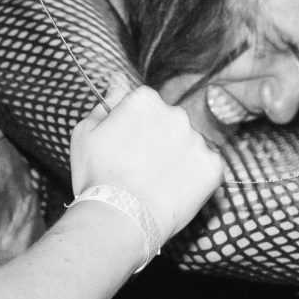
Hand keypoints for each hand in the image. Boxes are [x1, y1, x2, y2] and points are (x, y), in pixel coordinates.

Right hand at [68, 81, 222, 243]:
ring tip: (156, 184)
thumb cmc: (98, 176)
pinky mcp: (212, 166)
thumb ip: (106, 102)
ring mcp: (197, 139)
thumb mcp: (85, 132)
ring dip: (177, 158)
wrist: (121, 218)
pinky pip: (205, 167)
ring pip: (188, 144)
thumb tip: (118, 80)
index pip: (144, 104)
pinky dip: (194, 178)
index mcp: (145, 99)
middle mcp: (176, 112)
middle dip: (158, 140)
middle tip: (140, 168)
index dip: (133, 127)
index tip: (126, 147)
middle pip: (169, 122)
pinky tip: (174, 191)